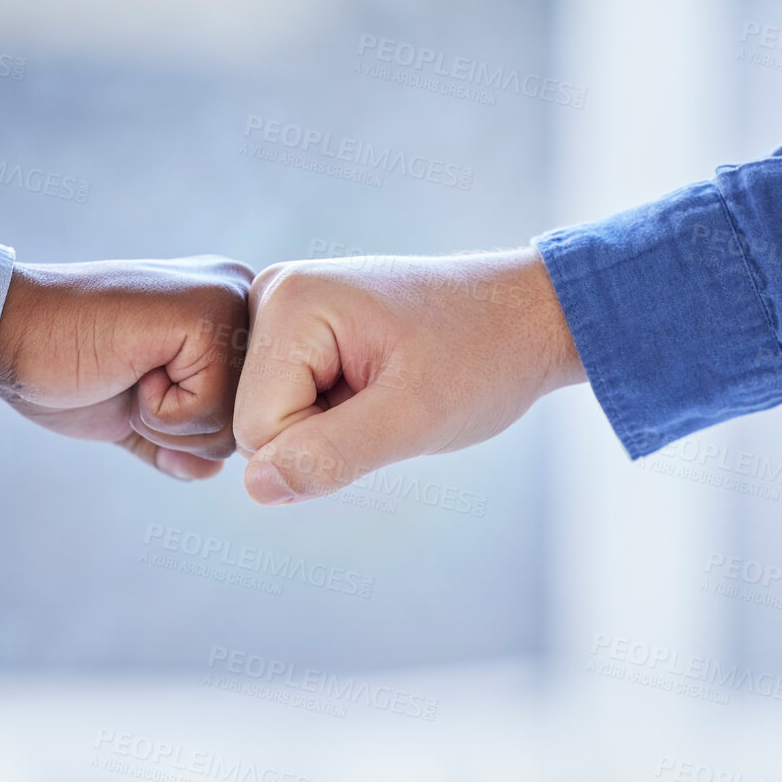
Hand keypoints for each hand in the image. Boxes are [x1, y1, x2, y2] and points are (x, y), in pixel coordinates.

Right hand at [0, 256, 252, 479]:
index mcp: (230, 314)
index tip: (137, 380)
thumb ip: (177, 442)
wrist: (8, 329)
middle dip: (181, 431)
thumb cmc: (64, 366)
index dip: (187, 429)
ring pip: (232, 424)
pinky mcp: (206, 315)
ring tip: (129, 371)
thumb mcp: (134, 412)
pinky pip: (209, 411)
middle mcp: (241, 297)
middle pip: (248, 424)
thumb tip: (211, 471)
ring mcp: (228, 301)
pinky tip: (128, 368)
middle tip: (131, 378)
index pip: (248, 413)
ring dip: (167, 423)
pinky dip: (159, 412)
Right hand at [233, 247, 584, 503]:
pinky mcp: (299, 327)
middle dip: (324, 433)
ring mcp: (283, 308)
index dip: (324, 445)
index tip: (389, 404)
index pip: (257, 430)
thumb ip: (331, 454)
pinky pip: (290, 403)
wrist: (527, 315)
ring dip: (331, 425)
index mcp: (289, 301)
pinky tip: (378, 382)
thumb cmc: (483, 357)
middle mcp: (272, 293)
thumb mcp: (414, 417)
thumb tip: (255, 487)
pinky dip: (335, 411)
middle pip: (256, 424)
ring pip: (271, 420)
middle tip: (392, 397)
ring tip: (388, 387)